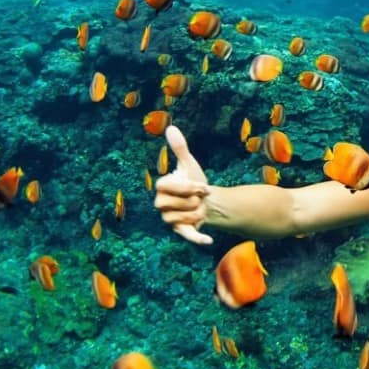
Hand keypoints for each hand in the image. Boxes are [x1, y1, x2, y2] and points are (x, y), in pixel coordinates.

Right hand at [154, 125, 212, 244]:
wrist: (206, 200)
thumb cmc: (194, 181)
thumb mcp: (188, 164)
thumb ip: (179, 148)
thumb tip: (171, 128)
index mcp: (161, 187)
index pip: (174, 188)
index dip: (191, 187)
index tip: (202, 186)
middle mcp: (160, 204)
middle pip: (182, 203)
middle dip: (197, 199)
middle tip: (199, 198)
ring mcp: (169, 219)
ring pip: (188, 217)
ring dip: (200, 211)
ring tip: (199, 207)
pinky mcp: (180, 231)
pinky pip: (187, 236)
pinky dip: (197, 239)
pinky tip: (208, 241)